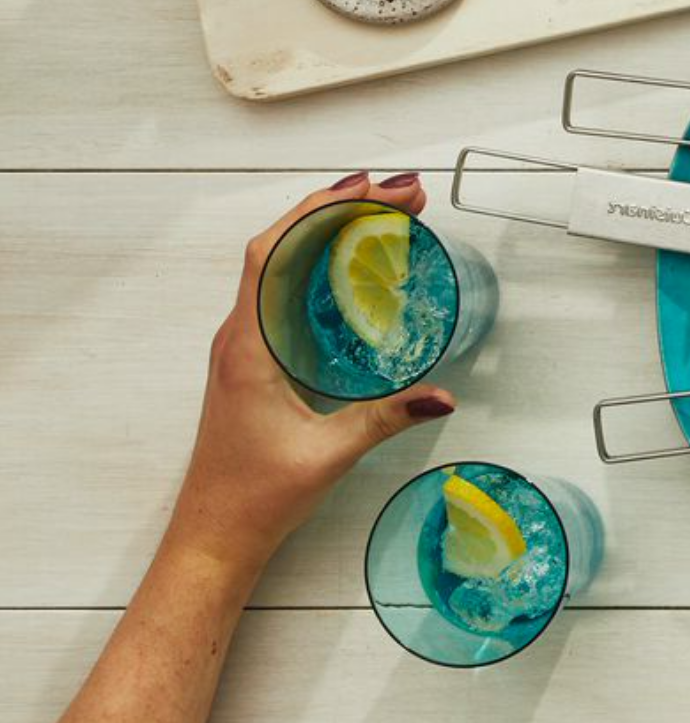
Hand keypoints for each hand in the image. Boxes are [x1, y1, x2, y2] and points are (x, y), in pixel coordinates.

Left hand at [168, 174, 457, 583]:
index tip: (367, 188)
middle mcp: (241, 334)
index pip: (273, 252)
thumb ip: (388, 419)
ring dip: (329, 230)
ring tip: (386, 212)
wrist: (214, 534)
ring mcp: (245, 343)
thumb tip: (443, 396)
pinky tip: (354, 265)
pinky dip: (320, 262)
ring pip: (281, 263)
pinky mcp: (256, 357)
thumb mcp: (329, 454)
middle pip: (282, 244)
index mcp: (249, 345)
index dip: (318, 210)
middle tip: (402, 195)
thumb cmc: (254, 497)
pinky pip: (284, 289)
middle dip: (339, 208)